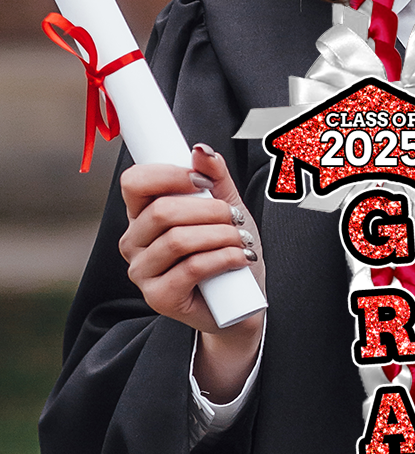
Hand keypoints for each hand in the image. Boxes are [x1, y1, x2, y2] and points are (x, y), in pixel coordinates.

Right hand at [119, 144, 265, 400]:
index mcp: (142, 216)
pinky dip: (222, 258)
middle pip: (161, 211)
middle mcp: (134, 243)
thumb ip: (215, 179)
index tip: (203, 181)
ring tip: (242, 241)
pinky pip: (191, 268)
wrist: (241, 304)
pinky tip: (240, 258)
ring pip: (178, 240)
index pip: (134, 183)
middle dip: (208, 210)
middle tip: (235, 218)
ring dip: (220, 235)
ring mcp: (142, 272)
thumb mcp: (227, 210)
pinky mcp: (159, 297)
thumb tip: (201, 150)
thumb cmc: (229, 253)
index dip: (168, 175)